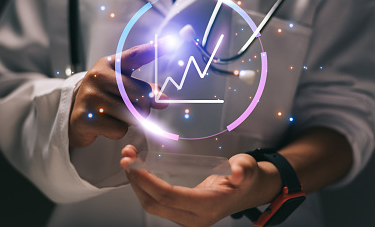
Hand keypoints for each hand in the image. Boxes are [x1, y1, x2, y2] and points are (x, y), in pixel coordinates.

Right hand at [69, 40, 170, 146]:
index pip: (134, 55)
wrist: (74, 115)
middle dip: (145, 107)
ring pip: (132, 114)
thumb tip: (164, 101)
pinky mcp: (86, 117)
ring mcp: (90, 96)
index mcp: (109, 64)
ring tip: (115, 114)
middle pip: (141, 94)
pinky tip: (106, 124)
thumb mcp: (122, 87)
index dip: (153, 50)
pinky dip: (118, 131)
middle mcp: (98, 76)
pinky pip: (120, 129)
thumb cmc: (104, 97)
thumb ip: (144, 90)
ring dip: (131, 120)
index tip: (171, 42)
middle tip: (133, 108)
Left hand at [120, 145, 281, 226]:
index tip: (133, 164)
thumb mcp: (248, 169)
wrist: (248, 191)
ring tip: (129, 158)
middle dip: (136, 180)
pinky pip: (156, 202)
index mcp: (208, 207)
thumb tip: (238, 171)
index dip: (148, 181)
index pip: (169, 197)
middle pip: (154, 203)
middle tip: (125, 156)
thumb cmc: (246, 177)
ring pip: (152, 204)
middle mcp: (194, 218)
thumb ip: (244, 170)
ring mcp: (186, 218)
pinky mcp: (180, 213)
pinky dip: (143, 185)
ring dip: (136, 182)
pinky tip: (138, 168)